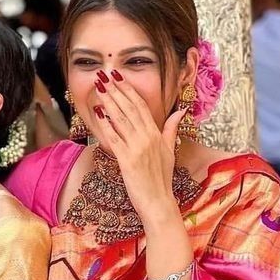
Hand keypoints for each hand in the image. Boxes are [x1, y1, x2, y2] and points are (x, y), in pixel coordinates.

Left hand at [90, 71, 185, 224]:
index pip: (142, 106)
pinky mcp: (127, 161)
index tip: (119, 77)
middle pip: (130, 108)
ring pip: (121, 120)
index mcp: (157, 135)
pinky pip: (115, 139)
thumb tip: (180, 111)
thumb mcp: (170, 151)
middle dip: (116, 90)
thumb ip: (172, 129)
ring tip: (99, 88)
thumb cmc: (161, 180)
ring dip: (109, 102)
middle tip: (104, 76)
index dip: (129, 90)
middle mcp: (148, 138)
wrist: (158, 203)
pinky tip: (98, 114)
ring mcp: (137, 148)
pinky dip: (106, 126)